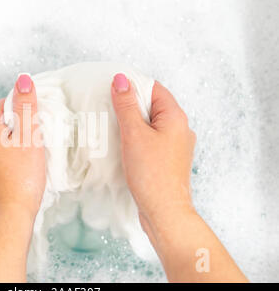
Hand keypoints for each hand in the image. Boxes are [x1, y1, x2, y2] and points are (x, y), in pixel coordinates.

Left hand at [0, 74, 45, 219]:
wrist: (11, 213)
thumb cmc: (21, 177)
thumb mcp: (29, 136)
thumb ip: (25, 106)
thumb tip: (22, 80)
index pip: (4, 104)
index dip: (22, 109)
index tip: (35, 121)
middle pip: (2, 122)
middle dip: (19, 127)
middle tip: (36, 139)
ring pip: (0, 140)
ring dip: (15, 143)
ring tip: (30, 155)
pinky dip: (10, 157)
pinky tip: (22, 167)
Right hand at [110, 74, 196, 230]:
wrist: (164, 211)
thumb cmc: (151, 174)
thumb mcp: (134, 134)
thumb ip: (126, 105)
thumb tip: (121, 79)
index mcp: (176, 117)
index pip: (154, 89)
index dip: (133, 86)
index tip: (113, 90)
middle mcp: (180, 129)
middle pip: (153, 106)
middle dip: (131, 106)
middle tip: (109, 109)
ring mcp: (175, 145)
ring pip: (151, 124)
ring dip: (133, 123)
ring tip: (114, 127)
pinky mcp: (168, 159)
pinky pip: (152, 140)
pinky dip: (137, 138)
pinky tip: (124, 145)